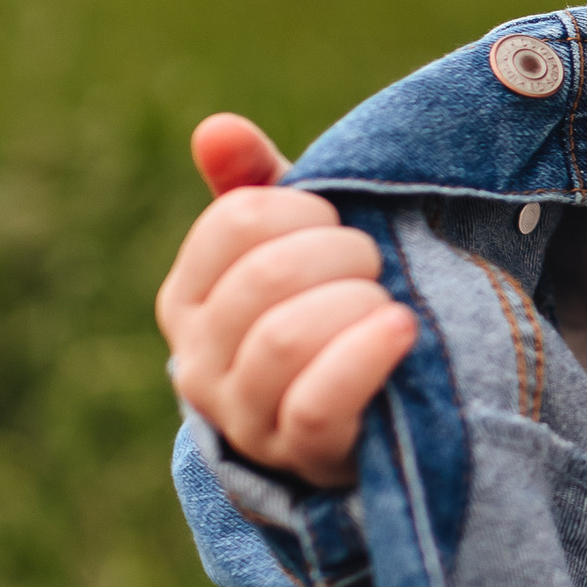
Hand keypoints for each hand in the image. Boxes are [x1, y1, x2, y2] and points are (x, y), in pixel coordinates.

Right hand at [153, 114, 417, 487]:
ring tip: (389, 305)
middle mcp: (197, 361)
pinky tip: (401, 330)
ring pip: (286, 340)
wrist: (359, 416)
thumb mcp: (291, 245)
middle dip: (341, 256)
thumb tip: (215, 129)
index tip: (338, 224)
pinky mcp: (297, 457)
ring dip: (357, 305)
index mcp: (186, 299)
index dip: (305, 211)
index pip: (237, 222)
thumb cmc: (322, 309)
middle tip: (376, 264)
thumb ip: (253, 185)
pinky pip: (317, 405)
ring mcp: (243, 416)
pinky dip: (364, 358)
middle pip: (265, 277)